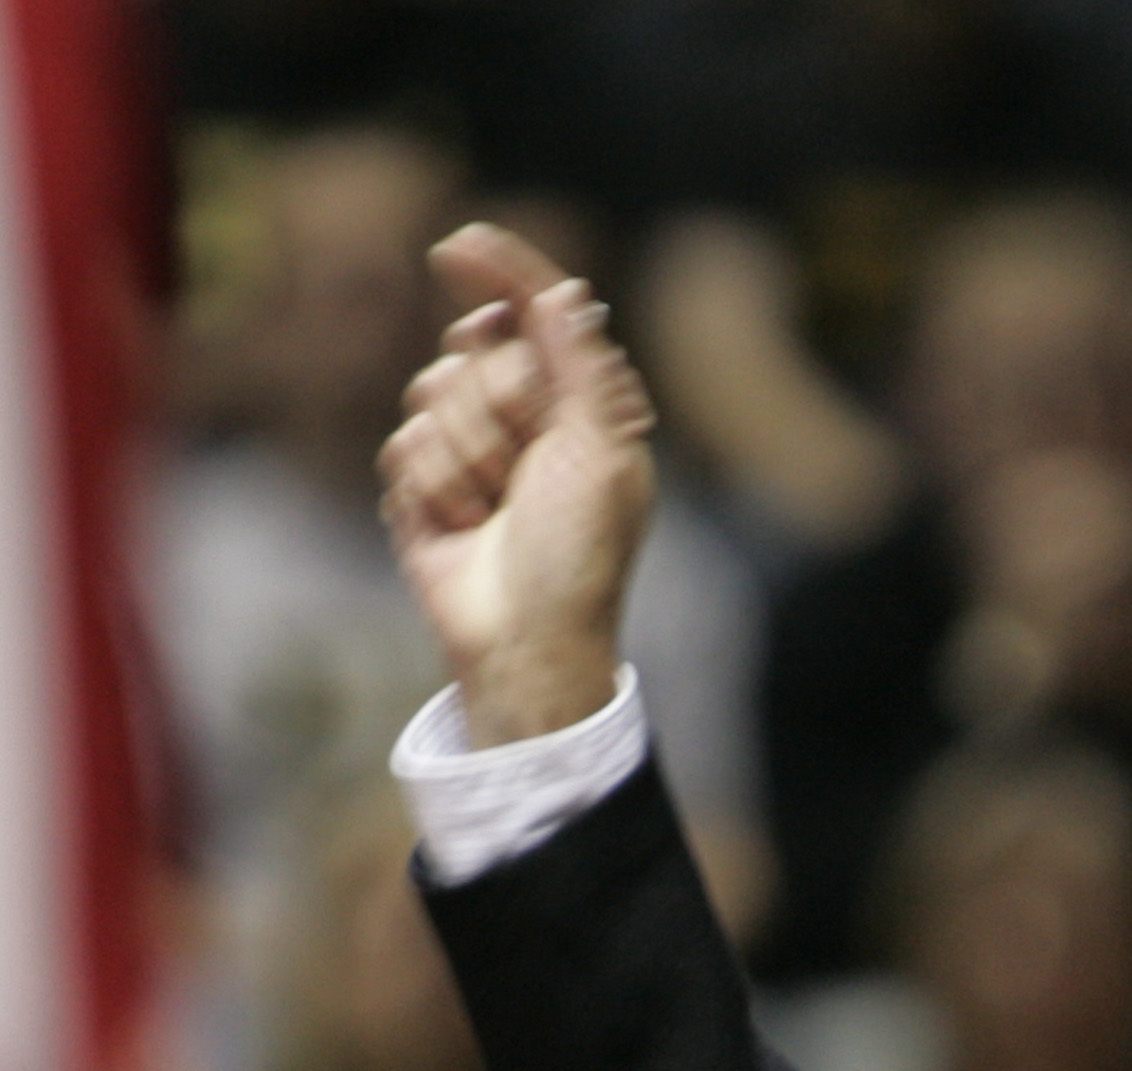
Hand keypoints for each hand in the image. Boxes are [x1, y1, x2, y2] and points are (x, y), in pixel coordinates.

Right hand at [380, 223, 656, 744]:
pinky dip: (433, 488)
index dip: (499, 273)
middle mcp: (525, 414)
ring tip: (496, 510)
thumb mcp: (601, 453)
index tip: (456, 247)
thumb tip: (567, 290)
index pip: (535, 313)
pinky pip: (403, 443)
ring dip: (466, 457)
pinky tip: (460, 528)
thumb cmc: (579, 554)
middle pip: (474, 348)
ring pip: (431, 393)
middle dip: (496, 406)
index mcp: (581, 401)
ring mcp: (472, 446)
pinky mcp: (425, 481)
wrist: (524, 636)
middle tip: (526, 469)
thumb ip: (581, 367)